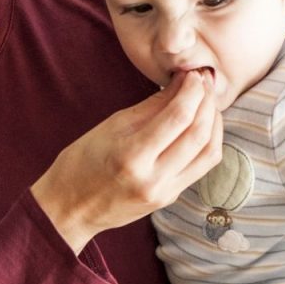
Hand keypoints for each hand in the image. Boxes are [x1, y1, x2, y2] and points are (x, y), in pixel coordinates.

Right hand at [31, 67, 222, 252]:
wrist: (70, 210)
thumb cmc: (80, 164)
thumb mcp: (110, 127)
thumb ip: (150, 107)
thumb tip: (181, 83)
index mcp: (131, 157)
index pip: (177, 118)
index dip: (192, 90)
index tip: (194, 73)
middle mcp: (153, 179)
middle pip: (198, 134)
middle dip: (207, 102)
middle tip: (204, 81)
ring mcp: (165, 193)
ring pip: (209, 153)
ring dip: (214, 122)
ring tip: (207, 101)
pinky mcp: (171, 198)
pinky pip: (201, 166)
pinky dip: (208, 141)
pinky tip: (203, 124)